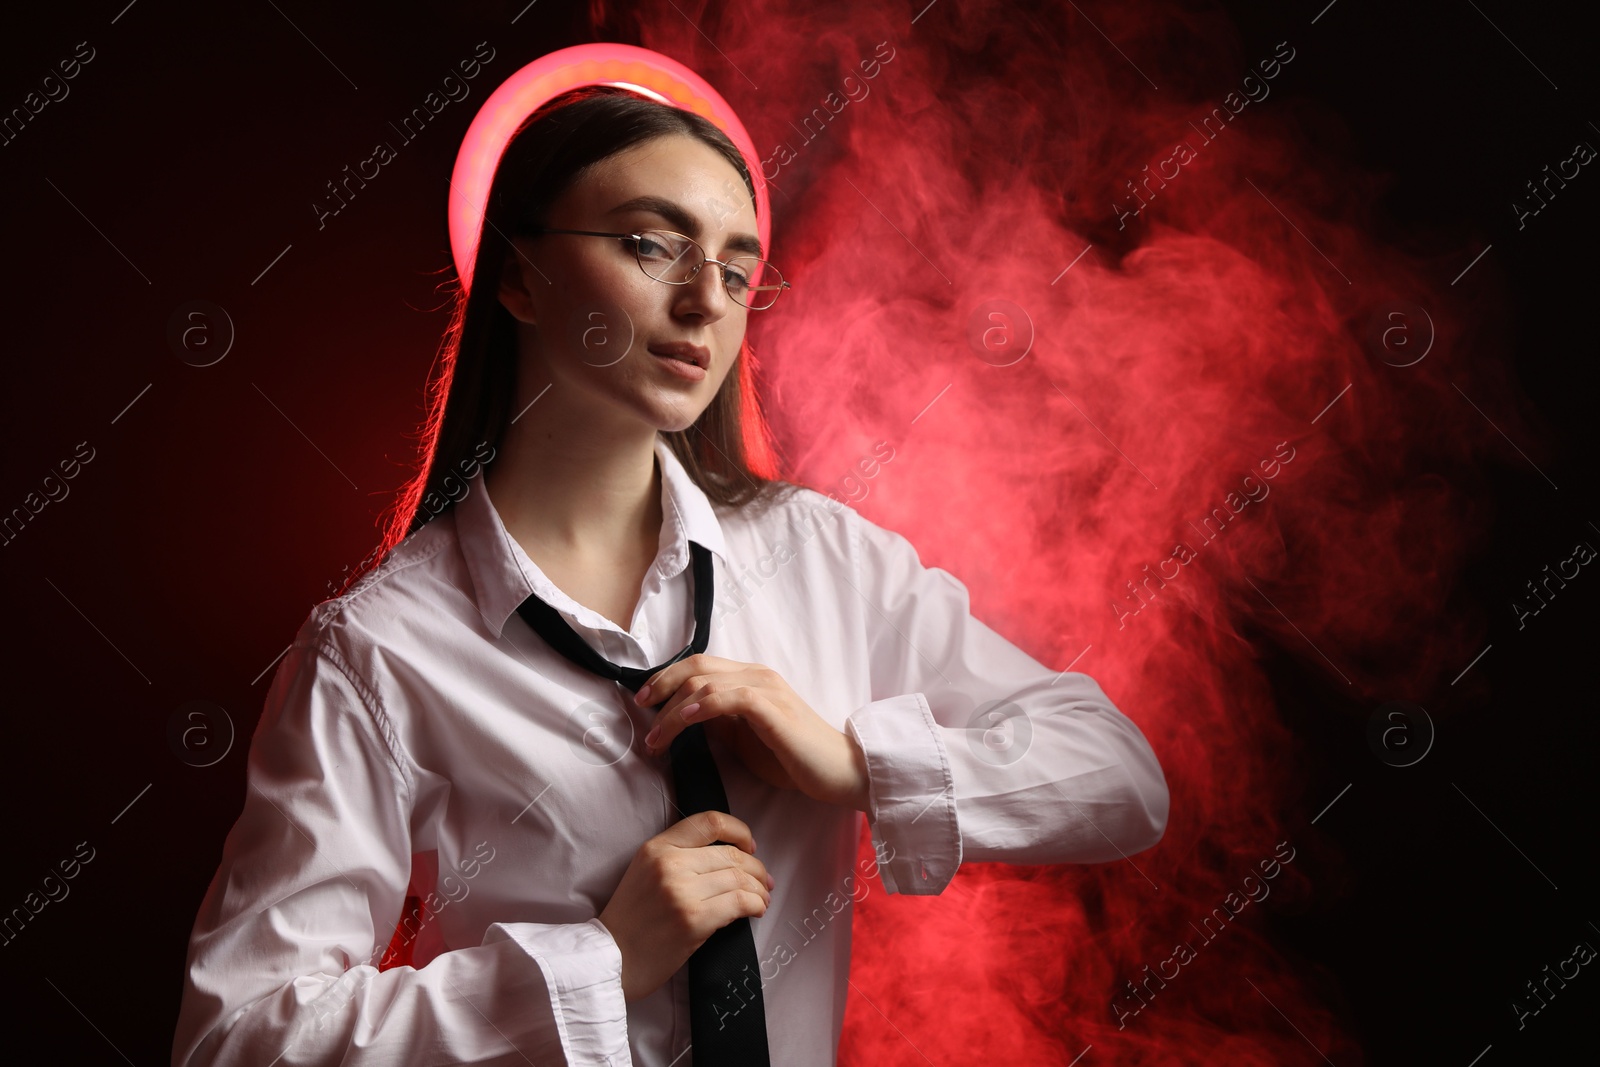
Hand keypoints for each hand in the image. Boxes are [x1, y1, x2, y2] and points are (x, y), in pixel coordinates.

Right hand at [597, 811, 772, 1002]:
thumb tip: (732, 859)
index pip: (709, 822)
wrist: (611, 960)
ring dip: (759, 890)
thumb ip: (680, 858)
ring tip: (762, 899)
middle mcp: (670, 863)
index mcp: (656, 847)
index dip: (738, 830)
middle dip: (757, 869)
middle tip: (765, 882)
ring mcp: (681, 891)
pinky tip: (757, 911)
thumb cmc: (632, 921)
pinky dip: (756, 905)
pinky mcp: (693, 920)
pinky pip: (740, 902)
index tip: (750, 845)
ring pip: (740, 879)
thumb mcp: (646, 872)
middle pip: (731, 855)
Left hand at [637, 654, 870, 811]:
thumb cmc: (794, 759)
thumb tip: (684, 715)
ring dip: (673, 711)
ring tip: (656, 738)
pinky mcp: (774, 709)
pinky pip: (731, 698)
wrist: (840, 772)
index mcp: (749, 678)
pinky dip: (702, 707)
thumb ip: (718, 722)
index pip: (698, 666)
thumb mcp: (745, 738)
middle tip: (639, 712)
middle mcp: (757, 675)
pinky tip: (686, 721)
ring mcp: (766, 689)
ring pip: (706, 683)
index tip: (643, 703)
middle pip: (695, 666)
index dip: (665, 679)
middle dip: (660, 687)